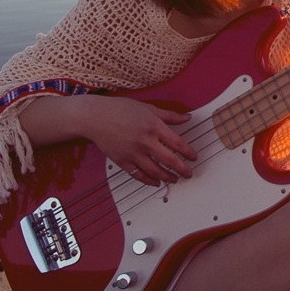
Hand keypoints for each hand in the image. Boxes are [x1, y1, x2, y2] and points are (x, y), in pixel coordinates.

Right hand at [70, 95, 197, 185]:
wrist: (95, 117)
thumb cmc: (120, 109)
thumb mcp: (148, 108)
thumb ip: (169, 115)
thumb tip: (187, 118)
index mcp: (153, 126)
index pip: (177, 143)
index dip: (188, 152)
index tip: (194, 157)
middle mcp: (145, 141)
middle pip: (169, 160)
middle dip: (182, 169)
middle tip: (189, 174)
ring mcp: (133, 153)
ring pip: (155, 171)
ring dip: (167, 177)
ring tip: (175, 179)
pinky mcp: (122, 161)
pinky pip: (138, 175)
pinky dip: (148, 181)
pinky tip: (156, 182)